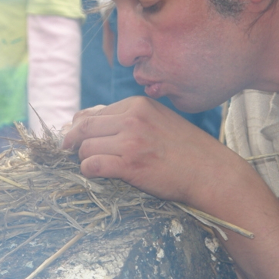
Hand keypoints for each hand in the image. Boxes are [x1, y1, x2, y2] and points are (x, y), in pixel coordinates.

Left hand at [62, 96, 234, 205]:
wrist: (210, 172)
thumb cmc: (185, 149)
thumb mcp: (158, 120)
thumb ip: (129, 117)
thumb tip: (90, 119)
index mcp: (138, 104)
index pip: (93, 113)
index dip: (79, 127)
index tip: (75, 138)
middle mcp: (132, 118)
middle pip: (84, 127)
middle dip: (72, 141)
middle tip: (68, 152)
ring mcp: (131, 141)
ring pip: (85, 147)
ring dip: (83, 158)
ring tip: (90, 166)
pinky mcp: (130, 165)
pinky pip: (92, 165)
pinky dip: (88, 171)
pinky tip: (95, 174)